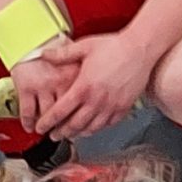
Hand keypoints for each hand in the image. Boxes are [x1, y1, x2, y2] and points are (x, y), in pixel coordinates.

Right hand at [7, 40, 81, 132]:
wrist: (33, 34)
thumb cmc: (56, 40)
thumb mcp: (80, 50)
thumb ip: (88, 68)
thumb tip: (99, 81)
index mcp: (75, 74)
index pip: (82, 102)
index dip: (84, 115)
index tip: (85, 124)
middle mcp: (60, 82)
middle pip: (65, 112)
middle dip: (66, 126)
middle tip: (66, 134)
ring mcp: (42, 86)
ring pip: (46, 115)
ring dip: (48, 127)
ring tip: (49, 133)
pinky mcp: (26, 88)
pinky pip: (28, 112)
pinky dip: (29, 122)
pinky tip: (31, 127)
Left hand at [32, 30, 153, 140]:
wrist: (141, 48)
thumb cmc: (114, 46)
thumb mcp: (84, 47)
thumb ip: (62, 54)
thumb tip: (43, 54)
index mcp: (83, 87)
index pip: (59, 112)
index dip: (47, 122)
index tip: (40, 127)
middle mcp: (96, 100)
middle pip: (73, 125)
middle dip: (60, 133)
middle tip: (53, 135)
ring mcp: (111, 106)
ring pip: (90, 129)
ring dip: (78, 134)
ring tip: (71, 134)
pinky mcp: (123, 107)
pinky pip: (107, 125)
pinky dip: (97, 128)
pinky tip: (92, 127)